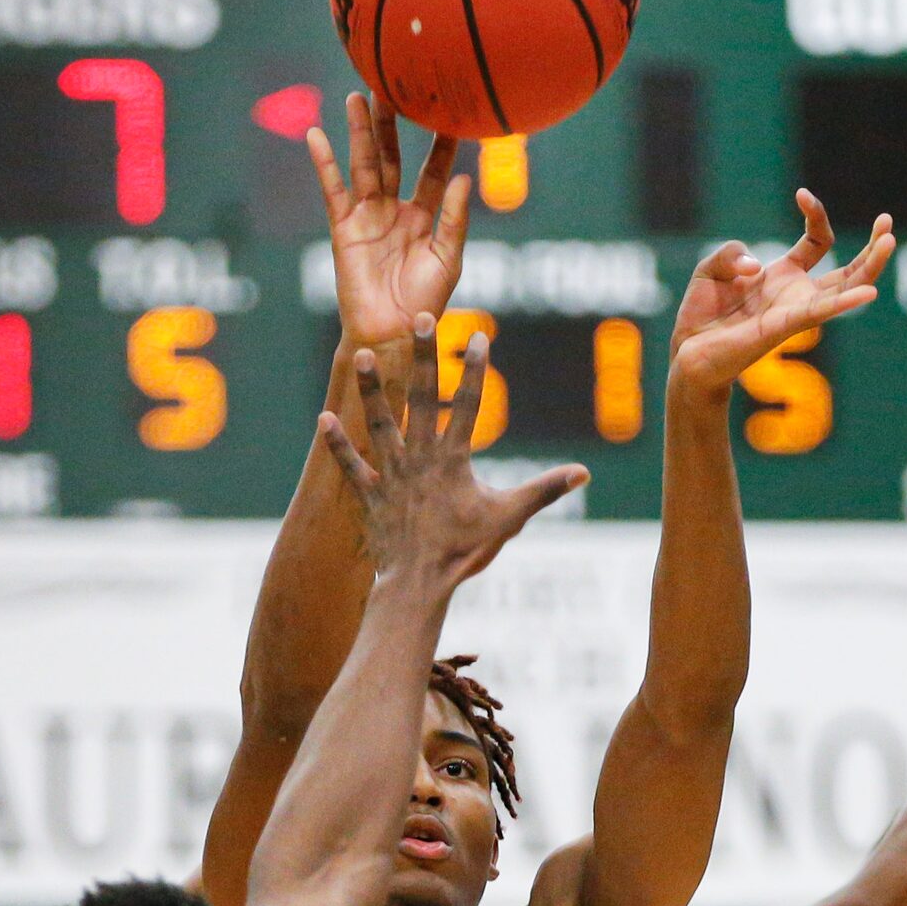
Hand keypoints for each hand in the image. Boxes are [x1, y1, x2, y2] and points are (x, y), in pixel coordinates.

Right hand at [308, 94, 469, 349]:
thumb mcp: (448, 259)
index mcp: (424, 216)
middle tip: (394, 85)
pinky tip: (316, 135)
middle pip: (393, 157)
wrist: (394, 334)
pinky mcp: (345, 229)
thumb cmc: (425, 302)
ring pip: (364, 165)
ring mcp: (368, 217)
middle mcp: (395, 210)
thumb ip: (454, 219)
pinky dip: (324, 164)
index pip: (432, 170)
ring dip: (361, 132)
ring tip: (359, 95)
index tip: (449, 110)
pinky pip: (333, 191)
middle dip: (392, 124)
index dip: (440, 142)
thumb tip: (463, 178)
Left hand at [320, 315, 587, 588]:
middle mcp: (419, 458)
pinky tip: (323, 419)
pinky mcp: (369, 494)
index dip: (474, 369)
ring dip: (370, 388)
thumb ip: (544, 491)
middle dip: (421, 357)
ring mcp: (390, 474)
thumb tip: (583, 472)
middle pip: (420, 398)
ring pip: (379, 422)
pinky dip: (338, 444)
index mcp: (453, 459)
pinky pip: (350, 465)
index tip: (478, 335)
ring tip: (360, 353)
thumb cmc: (464, 552)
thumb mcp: (509, 518)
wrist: (418, 585)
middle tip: (418, 320)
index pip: (467, 404)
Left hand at [670, 191, 895, 392]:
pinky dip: (844, 303)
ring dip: (869, 268)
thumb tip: (755, 266)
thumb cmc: (702, 316)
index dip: (816, 215)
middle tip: (888, 221)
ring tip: (889, 242)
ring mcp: (793, 312)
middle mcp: (796, 295)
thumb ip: (730, 253)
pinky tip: (868, 292)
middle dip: (872, 247)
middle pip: (848, 271)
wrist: (688, 353)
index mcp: (784, 276)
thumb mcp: (711, 269)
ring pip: (843, 290)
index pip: (817, 242)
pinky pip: (819, 313)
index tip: (801, 194)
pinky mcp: (783, 328)